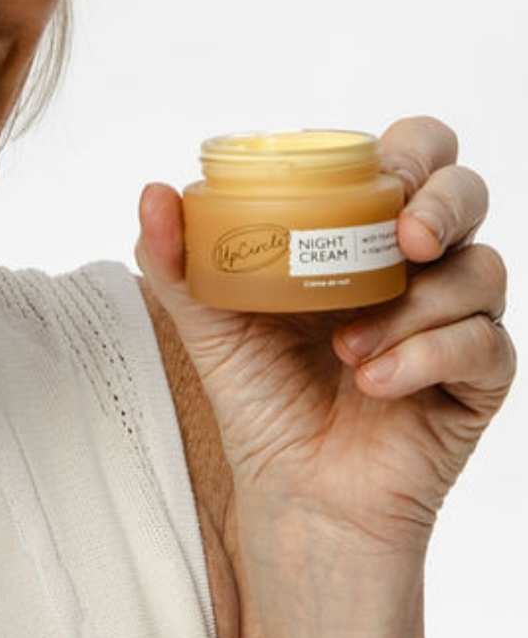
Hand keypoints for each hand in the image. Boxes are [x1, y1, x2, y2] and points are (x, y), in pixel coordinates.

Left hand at [136, 115, 515, 554]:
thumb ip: (174, 254)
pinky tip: (373, 382)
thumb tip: (155, 192)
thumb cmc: (258, 388)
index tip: (380, 173)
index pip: (410, 154)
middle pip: (468, 192)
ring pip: (480, 270)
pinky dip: (424, 357)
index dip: (409, 149)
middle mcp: (415, 263)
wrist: (292, 488)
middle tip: (405, 238)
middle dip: (443, 202)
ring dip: (413, 306)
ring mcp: (453, 317)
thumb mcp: (204, 316)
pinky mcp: (479, 377)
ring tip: (346, 348)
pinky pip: (483, 345)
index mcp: (356, 228)